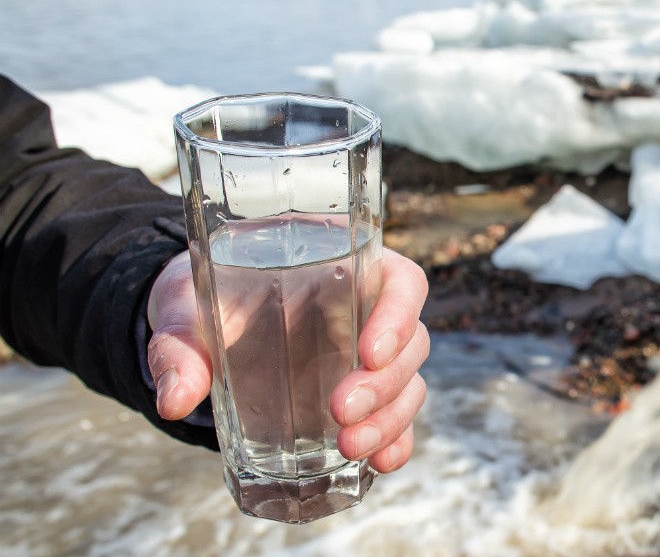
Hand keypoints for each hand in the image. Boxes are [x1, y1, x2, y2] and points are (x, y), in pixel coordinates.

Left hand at [146, 248, 430, 472]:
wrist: (197, 325)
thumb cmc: (202, 300)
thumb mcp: (184, 311)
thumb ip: (180, 347)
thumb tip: (175, 400)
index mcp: (344, 270)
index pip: (402, 283)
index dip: (398, 316)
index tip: (369, 352)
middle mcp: (367, 312)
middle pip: (411, 342)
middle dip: (384, 383)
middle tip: (341, 411)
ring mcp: (368, 359)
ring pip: (408, 383)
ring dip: (390, 418)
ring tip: (350, 447)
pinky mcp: (362, 397)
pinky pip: (396, 417)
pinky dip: (396, 440)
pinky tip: (381, 462)